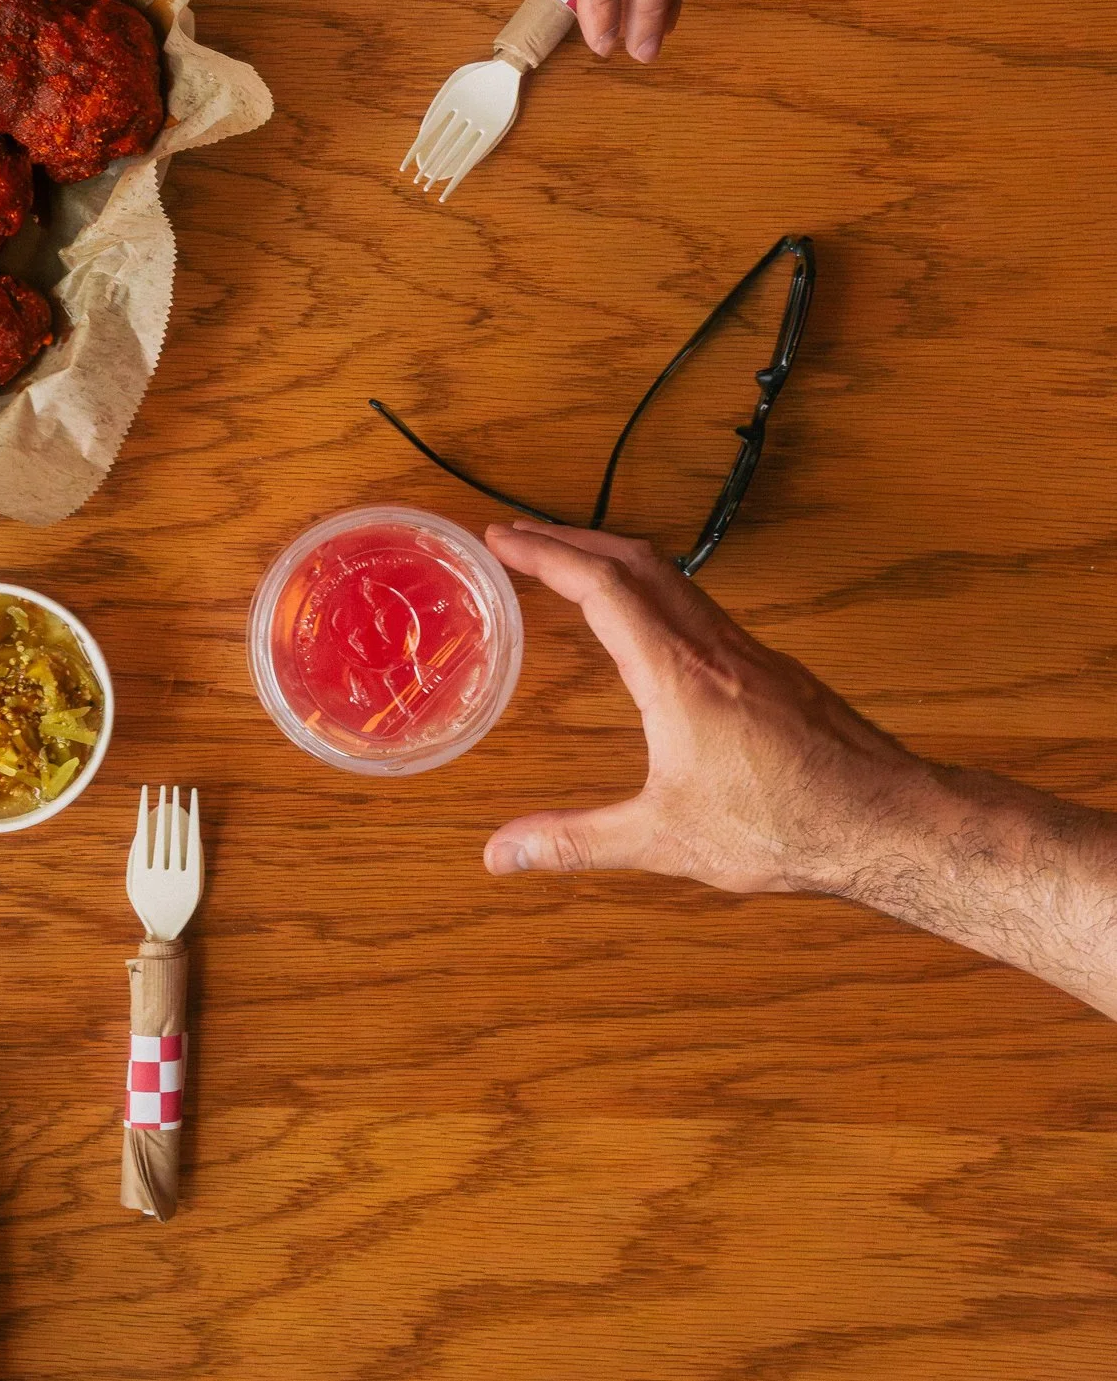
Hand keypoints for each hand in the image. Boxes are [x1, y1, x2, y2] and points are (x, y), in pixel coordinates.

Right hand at [479, 521, 933, 892]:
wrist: (891, 824)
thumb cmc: (788, 828)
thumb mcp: (665, 840)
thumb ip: (576, 842)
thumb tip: (501, 854)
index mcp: (679, 676)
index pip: (603, 587)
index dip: (546, 554)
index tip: (501, 538)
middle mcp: (714, 648)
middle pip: (636, 562)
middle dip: (571, 539)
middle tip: (521, 538)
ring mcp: (750, 653)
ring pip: (673, 579)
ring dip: (614, 560)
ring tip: (570, 566)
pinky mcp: (774, 670)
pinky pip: (701, 606)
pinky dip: (653, 591)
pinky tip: (644, 623)